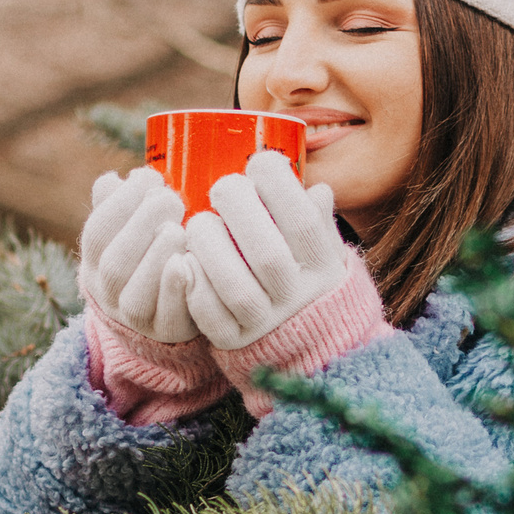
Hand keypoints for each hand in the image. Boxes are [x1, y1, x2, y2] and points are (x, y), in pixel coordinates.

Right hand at [79, 168, 199, 344]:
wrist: (162, 312)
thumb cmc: (148, 254)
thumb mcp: (129, 229)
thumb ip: (119, 204)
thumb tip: (115, 180)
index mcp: (96, 261)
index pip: (97, 232)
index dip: (121, 202)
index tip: (149, 177)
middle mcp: (108, 292)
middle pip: (114, 263)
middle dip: (141, 225)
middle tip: (171, 200)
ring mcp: (135, 317)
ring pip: (135, 295)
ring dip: (156, 258)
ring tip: (178, 230)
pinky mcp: (166, 332)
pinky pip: (167, 317)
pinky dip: (174, 289)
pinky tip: (187, 263)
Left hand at [184, 150, 348, 351]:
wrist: (313, 351)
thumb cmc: (313, 284)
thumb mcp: (328, 254)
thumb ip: (319, 222)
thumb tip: (316, 188)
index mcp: (323, 267)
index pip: (303, 222)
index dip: (279, 186)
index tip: (261, 162)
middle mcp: (297, 297)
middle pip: (267, 253)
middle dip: (239, 209)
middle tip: (223, 187)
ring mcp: (266, 323)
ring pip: (234, 286)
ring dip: (210, 246)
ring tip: (199, 223)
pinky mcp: (235, 341)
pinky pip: (210, 316)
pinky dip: (194, 286)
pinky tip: (185, 261)